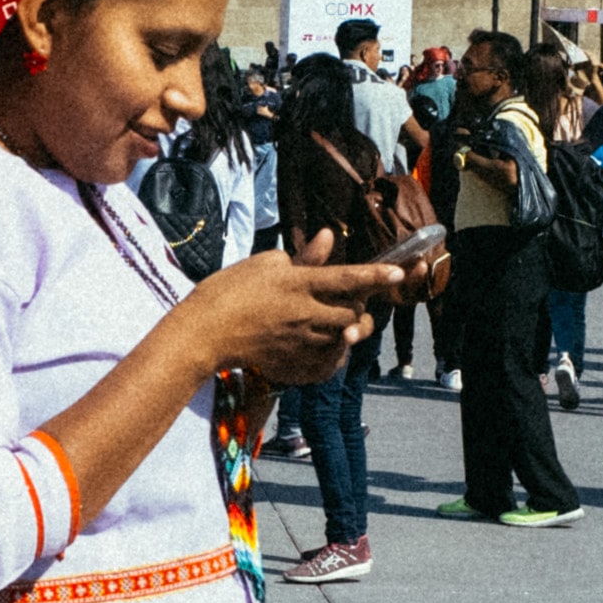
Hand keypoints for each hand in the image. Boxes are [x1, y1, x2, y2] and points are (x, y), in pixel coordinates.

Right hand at [178, 239, 398, 387]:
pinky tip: (325, 347)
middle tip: (355, 303)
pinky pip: (327, 364)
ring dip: (348, 330)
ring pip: (343, 339)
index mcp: (298, 285)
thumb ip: (303, 256)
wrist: (204, 333)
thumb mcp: (264, 264)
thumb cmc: (229, 291)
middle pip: (353, 314)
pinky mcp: (293, 364)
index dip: (376, 276)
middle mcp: (305, 315)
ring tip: (338, 323)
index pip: (347, 278)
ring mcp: (300, 343)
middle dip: (362, 309)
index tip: (398, 273)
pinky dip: (333, 355)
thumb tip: (327, 238)